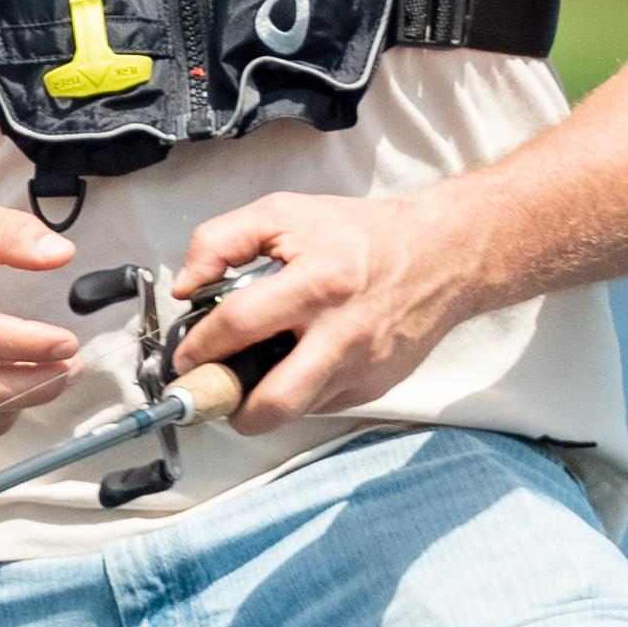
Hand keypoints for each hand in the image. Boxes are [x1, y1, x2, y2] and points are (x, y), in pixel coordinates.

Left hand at [170, 190, 476, 432]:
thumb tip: (186, 287)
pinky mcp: (376, 386)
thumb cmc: (358, 233)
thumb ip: (221, 241)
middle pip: (276, 402)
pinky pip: (322, 405)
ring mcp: (363, 367)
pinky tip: (291, 366)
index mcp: (316, 284)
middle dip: (230, 408)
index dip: (201, 347)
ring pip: (297, 412)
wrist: (442, 254)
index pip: (240, 326)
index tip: (186, 356)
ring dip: (261, 406)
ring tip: (245, 378)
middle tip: (211, 392)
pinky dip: (297, 394)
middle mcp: (342, 335)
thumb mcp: (283, 213)